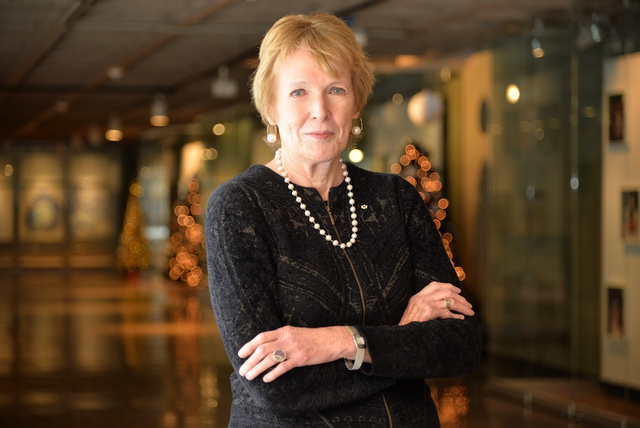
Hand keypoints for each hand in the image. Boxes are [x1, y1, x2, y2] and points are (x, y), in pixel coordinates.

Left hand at [237, 325, 352, 382]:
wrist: (333, 339)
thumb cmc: (314, 338)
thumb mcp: (295, 333)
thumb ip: (282, 337)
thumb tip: (266, 346)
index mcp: (284, 330)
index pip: (262, 337)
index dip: (249, 345)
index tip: (241, 354)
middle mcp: (287, 338)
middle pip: (262, 349)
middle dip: (249, 360)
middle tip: (242, 370)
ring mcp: (294, 348)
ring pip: (270, 359)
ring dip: (257, 368)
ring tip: (250, 376)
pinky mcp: (301, 358)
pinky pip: (283, 366)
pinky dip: (272, 373)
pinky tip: (266, 379)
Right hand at [398, 281, 473, 324]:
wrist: (400, 336)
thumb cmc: (408, 329)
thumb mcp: (414, 314)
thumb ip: (426, 307)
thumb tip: (444, 308)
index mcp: (417, 297)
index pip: (435, 285)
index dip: (448, 286)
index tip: (458, 290)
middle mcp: (421, 298)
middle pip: (445, 291)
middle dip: (460, 297)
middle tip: (468, 305)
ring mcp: (424, 304)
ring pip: (449, 301)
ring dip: (462, 306)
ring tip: (469, 312)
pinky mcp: (428, 312)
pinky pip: (446, 312)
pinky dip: (456, 315)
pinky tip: (461, 319)